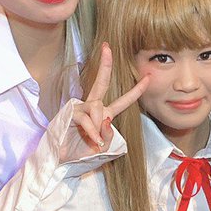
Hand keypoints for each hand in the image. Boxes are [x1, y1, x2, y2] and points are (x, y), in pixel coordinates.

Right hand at [67, 43, 149, 158]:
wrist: (62, 162)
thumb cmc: (82, 154)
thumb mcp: (103, 148)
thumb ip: (109, 135)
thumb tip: (107, 119)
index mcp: (103, 114)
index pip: (122, 101)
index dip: (136, 90)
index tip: (148, 77)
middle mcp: (92, 108)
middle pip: (102, 83)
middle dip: (105, 65)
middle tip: (107, 47)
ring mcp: (80, 109)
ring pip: (97, 107)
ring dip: (99, 125)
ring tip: (96, 140)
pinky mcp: (70, 114)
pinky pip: (86, 118)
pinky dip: (91, 130)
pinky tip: (93, 140)